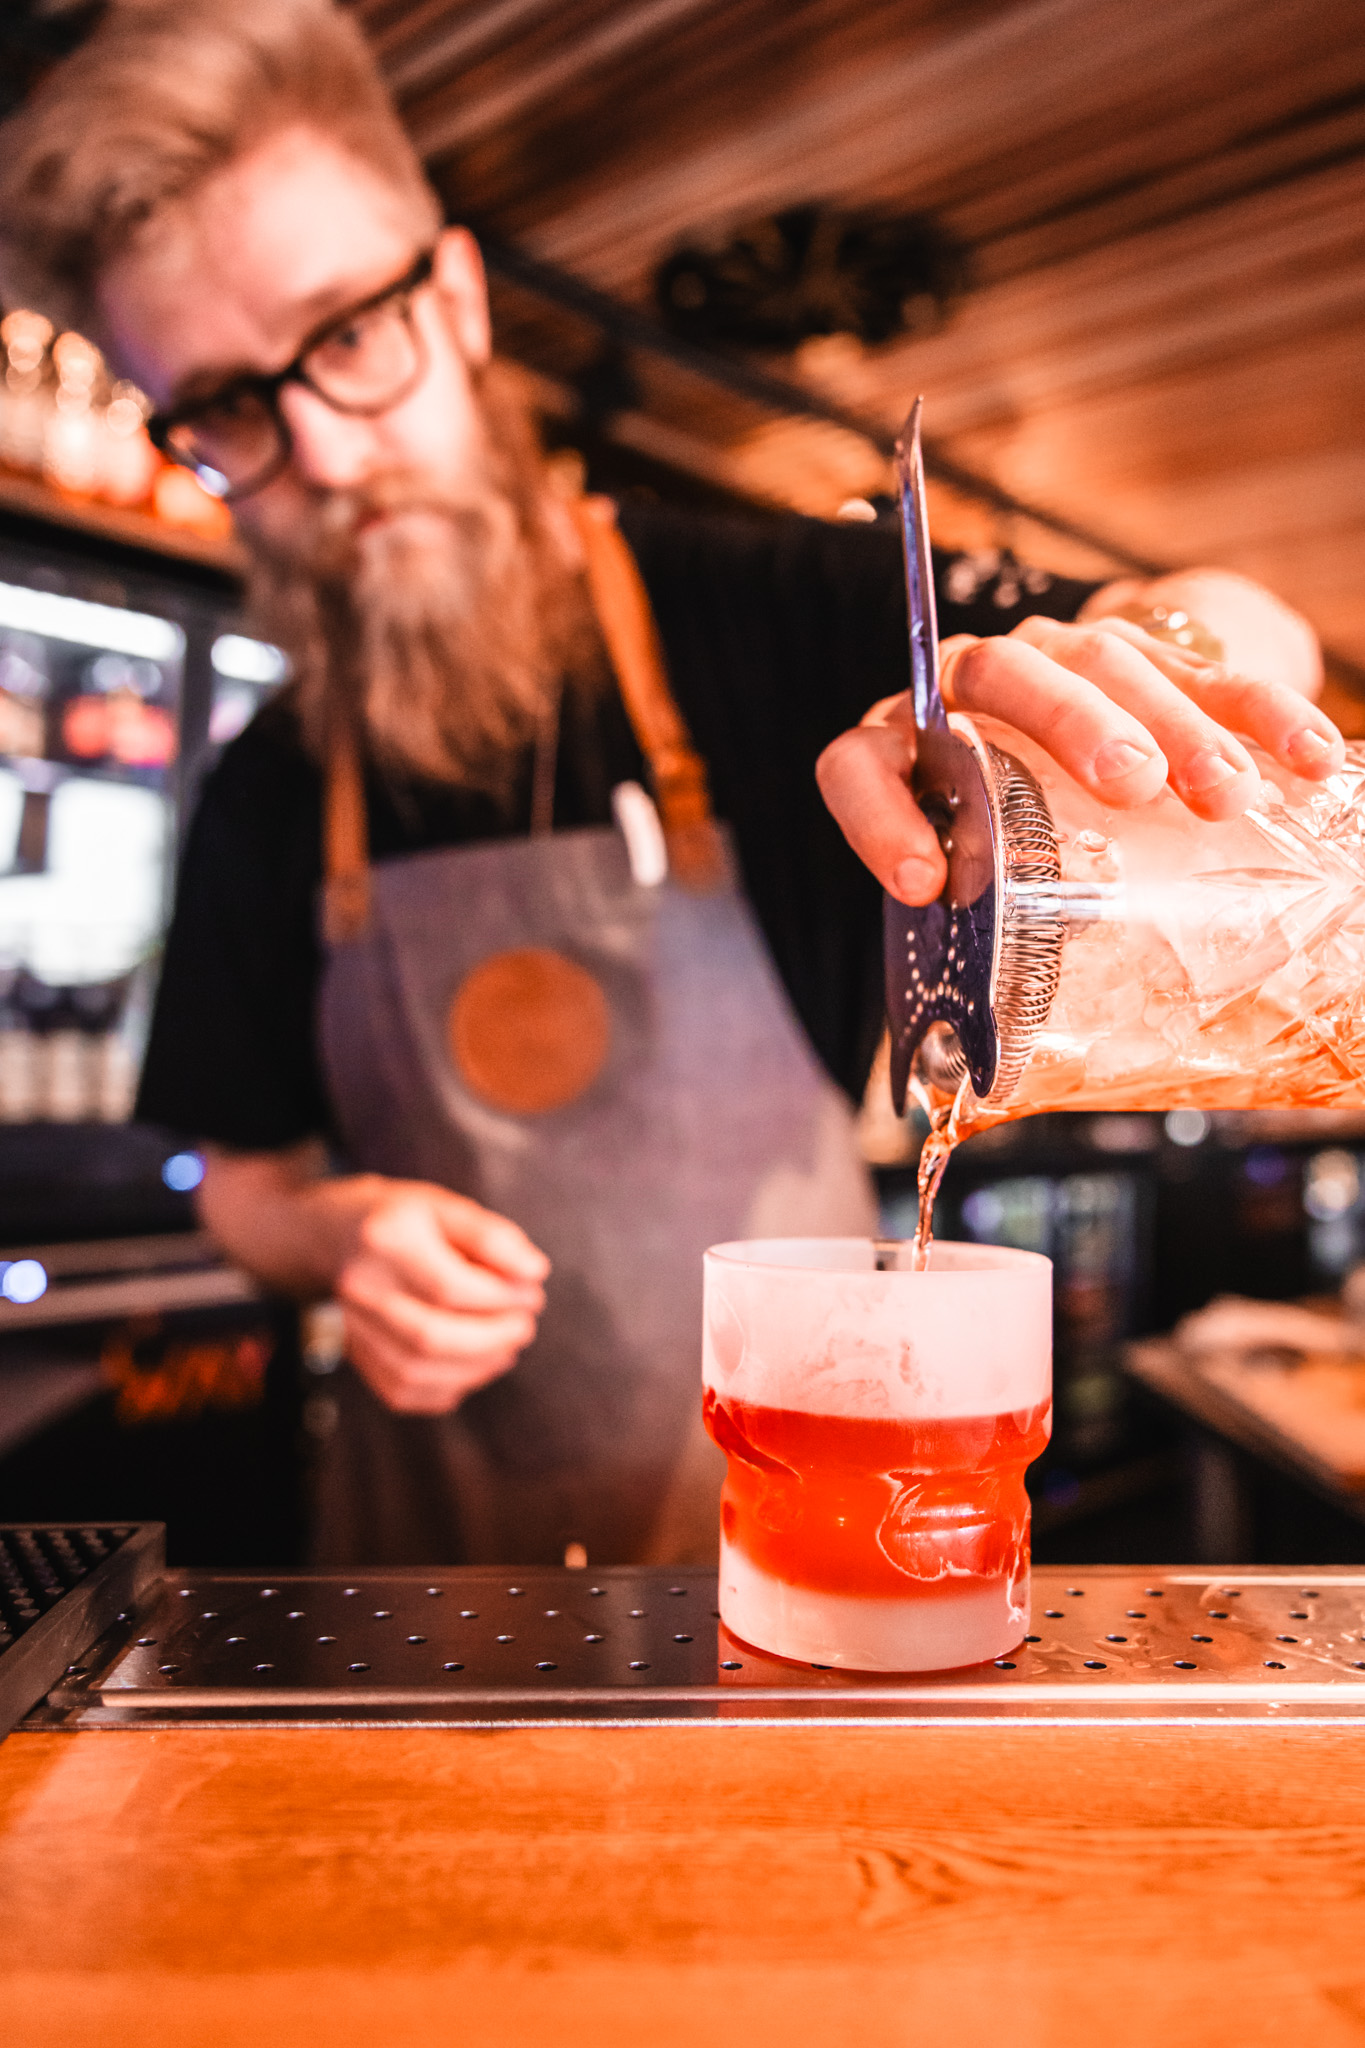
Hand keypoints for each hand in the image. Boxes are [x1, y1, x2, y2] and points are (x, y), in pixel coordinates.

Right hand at [335, 1183, 548, 1415]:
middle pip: (430, 1337)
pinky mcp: (357, 1357)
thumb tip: (533, 1272)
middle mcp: (360, 1288)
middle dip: (492, 1339)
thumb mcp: (445, 1206)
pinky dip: (449, 1386)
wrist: (332, 1235)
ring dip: (476, 1367)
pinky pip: (405, 1392)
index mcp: (384, 1239)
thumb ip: (492, 1236)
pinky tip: (475, 1365)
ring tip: (507, 1346)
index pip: (449, 1287)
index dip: (501, 1298)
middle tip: (524, 1325)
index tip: (532, 1293)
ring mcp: (352, 1327)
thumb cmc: (402, 1218)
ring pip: (417, 1372)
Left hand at [817, 601, 1342, 906]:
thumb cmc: (1025, 833)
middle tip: (1133, 785)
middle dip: (1072, 722)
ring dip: (1176, 724)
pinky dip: (1262, 711)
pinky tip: (1304, 758)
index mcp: (911, 747)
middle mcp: (975, 684)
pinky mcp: (1155, 652)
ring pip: (1111, 658)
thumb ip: (990, 933)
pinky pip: (1210, 668)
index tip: (924, 882)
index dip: (877, 817)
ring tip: (1223, 795)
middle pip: (1003, 673)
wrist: (1099, 733)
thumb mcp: (994, 877)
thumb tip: (974, 1066)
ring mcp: (1065, 654)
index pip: (860, 763)